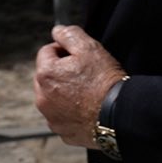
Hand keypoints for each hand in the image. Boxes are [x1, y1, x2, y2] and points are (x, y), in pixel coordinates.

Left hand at [35, 24, 126, 148]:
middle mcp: (42, 98)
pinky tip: (88, 108)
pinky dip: (71, 112)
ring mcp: (51, 117)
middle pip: (47, 76)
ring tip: (88, 93)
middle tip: (86, 75)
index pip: (46, 52)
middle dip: (62, 73)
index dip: (64, 50)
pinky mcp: (62, 132)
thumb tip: (57, 30)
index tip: (80, 57)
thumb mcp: (89, 48)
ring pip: (53, 98)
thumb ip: (69, 34)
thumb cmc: (104, 80)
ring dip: (65, 93)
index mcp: (45, 74)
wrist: (119, 114)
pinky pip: (62, 117)